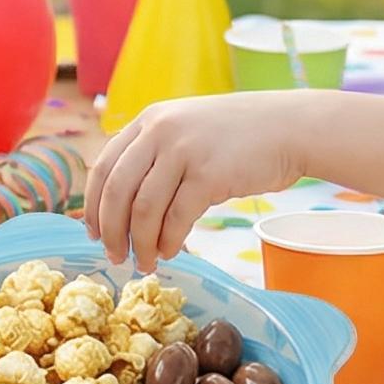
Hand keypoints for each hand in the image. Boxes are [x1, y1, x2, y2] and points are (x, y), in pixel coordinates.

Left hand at [85, 94, 309, 270]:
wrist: (290, 127)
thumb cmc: (237, 136)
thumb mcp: (185, 129)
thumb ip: (154, 155)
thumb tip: (121, 206)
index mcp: (148, 121)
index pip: (103, 167)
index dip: (93, 205)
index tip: (93, 232)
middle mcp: (160, 131)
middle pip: (116, 191)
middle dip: (111, 231)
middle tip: (115, 256)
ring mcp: (184, 150)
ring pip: (143, 209)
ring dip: (140, 243)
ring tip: (145, 262)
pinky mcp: (209, 173)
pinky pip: (177, 217)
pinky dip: (168, 241)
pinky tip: (170, 252)